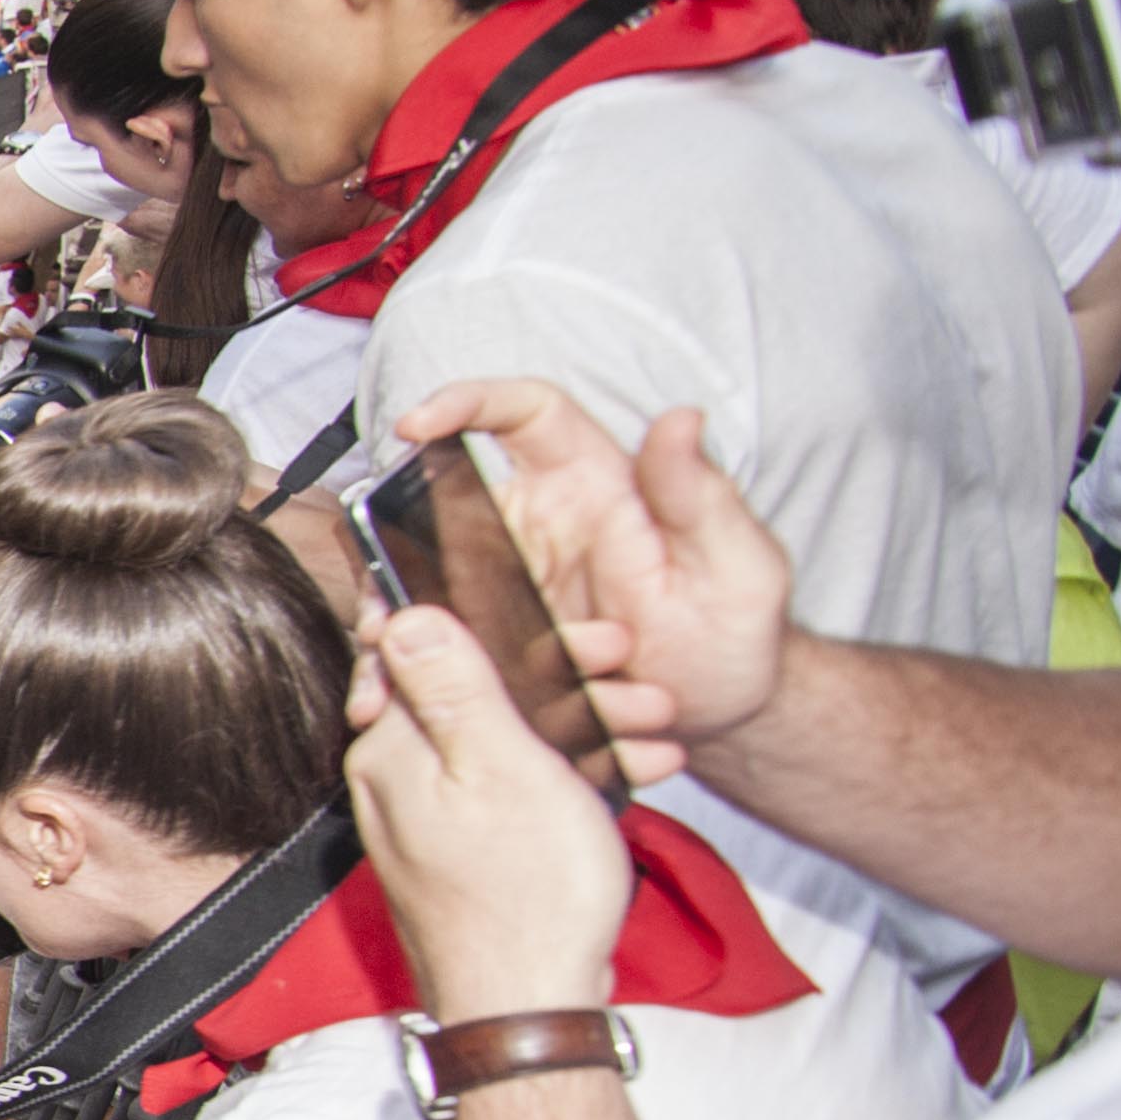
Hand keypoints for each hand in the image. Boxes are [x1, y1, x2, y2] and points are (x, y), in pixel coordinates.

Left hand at [345, 603, 625, 1020]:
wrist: (531, 1007)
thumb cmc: (522, 894)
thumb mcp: (497, 765)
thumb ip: (450, 686)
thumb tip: (399, 615)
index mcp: (391, 751)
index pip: (414, 651)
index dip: (484, 621)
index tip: (549, 619)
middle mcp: (400, 780)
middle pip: (476, 690)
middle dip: (558, 672)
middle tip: (623, 663)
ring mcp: (438, 817)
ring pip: (513, 737)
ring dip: (588, 718)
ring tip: (652, 716)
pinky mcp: (476, 848)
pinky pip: (526, 786)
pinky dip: (580, 771)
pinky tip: (639, 764)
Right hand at [386, 384, 784, 785]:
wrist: (721, 717)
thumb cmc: (737, 632)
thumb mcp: (741, 566)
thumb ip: (702, 497)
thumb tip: (682, 418)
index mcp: (593, 486)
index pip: (524, 415)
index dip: (468, 402)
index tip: (417, 423)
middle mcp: (537, 526)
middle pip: (438, 501)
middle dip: (387, 536)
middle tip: (380, 590)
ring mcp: (504, 587)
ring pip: (421, 579)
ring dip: (391, 619)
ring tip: (384, 671)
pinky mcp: (490, 643)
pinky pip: (435, 648)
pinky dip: (404, 677)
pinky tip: (392, 705)